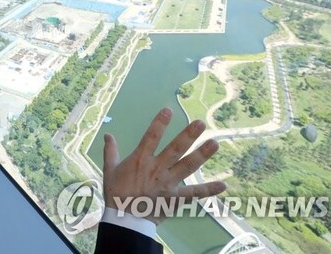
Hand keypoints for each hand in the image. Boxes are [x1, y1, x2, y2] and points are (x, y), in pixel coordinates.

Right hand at [102, 107, 226, 223]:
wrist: (124, 219)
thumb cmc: (116, 194)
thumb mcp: (109, 170)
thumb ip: (110, 151)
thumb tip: (108, 134)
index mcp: (140, 159)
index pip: (151, 136)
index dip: (159, 123)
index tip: (168, 110)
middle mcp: (156, 168)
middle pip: (175, 148)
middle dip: (188, 135)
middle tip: (200, 123)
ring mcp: (168, 183)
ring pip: (188, 166)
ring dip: (202, 155)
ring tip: (215, 144)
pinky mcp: (174, 198)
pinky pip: (194, 194)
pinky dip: (208, 190)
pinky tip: (223, 185)